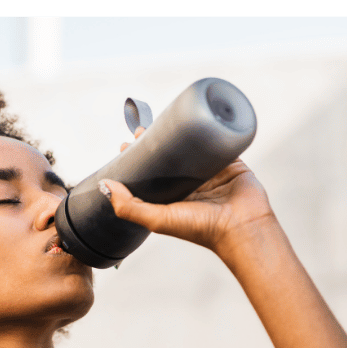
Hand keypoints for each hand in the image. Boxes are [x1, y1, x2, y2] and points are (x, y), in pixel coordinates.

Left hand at [103, 127, 278, 256]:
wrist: (241, 226)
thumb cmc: (200, 228)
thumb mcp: (157, 220)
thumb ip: (129, 207)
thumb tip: (105, 185)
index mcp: (170, 201)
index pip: (149, 177)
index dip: (136, 162)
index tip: (125, 146)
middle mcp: (188, 187)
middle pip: (167, 161)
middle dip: (153, 145)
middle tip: (141, 131)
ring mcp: (208, 174)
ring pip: (189, 150)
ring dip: (176, 135)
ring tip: (161, 121)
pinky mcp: (228, 163)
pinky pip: (215, 142)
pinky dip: (206, 132)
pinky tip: (195, 119)